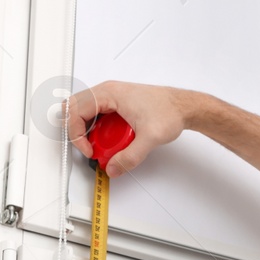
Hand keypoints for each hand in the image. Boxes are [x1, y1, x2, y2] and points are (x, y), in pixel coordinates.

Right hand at [63, 81, 191, 176]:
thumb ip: (130, 157)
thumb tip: (113, 167)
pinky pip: (96, 114)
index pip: (76, 110)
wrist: (184, 106)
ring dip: (87, 130)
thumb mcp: (150, 138)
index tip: (89, 150)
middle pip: (75, 108)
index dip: (77, 134)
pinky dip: (96, 129)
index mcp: (110, 93)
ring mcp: (111, 97)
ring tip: (101, 145)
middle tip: (90, 147)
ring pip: (84, 111)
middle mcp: (108, 92)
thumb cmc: (170, 111)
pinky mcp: (116, 104)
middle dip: (77, 131)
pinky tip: (109, 140)